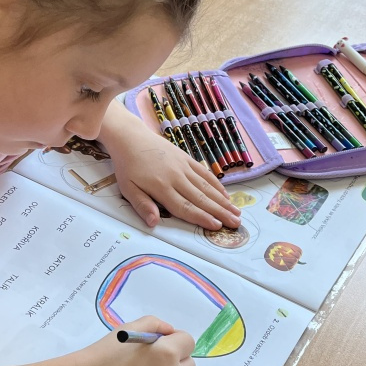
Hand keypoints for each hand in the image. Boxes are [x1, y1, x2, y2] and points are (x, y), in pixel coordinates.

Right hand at [76, 316, 195, 365]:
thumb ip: (156, 325)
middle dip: (178, 357)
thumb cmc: (106, 352)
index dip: (176, 338)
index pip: (189, 342)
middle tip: (155, 353)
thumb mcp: (130, 327)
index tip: (161, 339)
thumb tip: (169, 332)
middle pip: (190, 365)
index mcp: (167, 353)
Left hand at [100, 108, 241, 229]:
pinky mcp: (186, 158)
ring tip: (237, 212)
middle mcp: (176, 177)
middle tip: (236, 223)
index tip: (217, 226)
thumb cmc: (128, 167)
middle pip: (201, 199)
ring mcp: (183, 167)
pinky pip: (204, 174)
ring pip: (206, 187)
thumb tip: (153, 223)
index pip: (185, 207)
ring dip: (223, 201)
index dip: (202, 218)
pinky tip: (225, 195)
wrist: (131, 138)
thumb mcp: (128, 189)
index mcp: (161, 188)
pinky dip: (216, 185)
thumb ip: (142, 206)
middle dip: (220, 212)